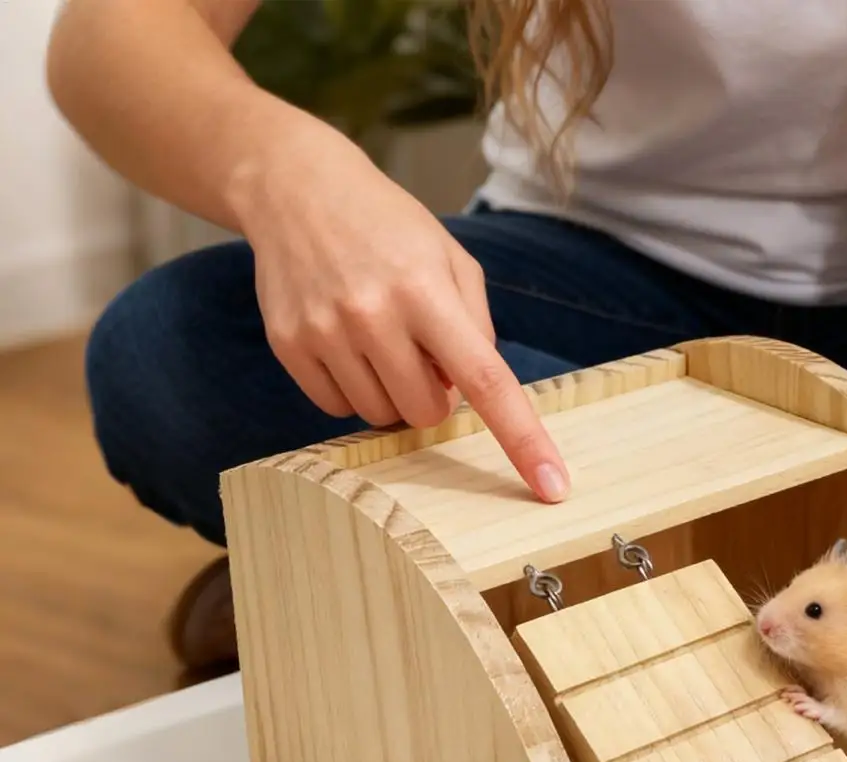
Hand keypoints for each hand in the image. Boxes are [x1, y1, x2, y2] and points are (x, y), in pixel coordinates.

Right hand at [231, 125, 567, 501]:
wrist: (293, 186)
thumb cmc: (387, 227)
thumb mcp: (451, 259)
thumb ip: (478, 327)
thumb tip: (479, 395)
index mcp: (426, 291)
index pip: (486, 381)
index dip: (523, 439)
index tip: (552, 485)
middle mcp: (372, 314)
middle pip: (426, 413)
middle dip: (434, 397)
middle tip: (421, 353)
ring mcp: (324, 331)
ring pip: (381, 416)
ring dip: (392, 393)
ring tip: (381, 340)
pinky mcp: (288, 344)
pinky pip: (337, 408)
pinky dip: (353, 389)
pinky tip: (348, 345)